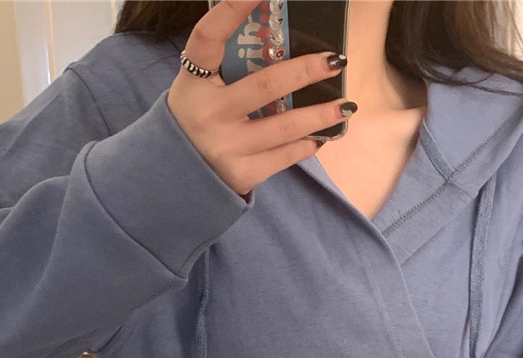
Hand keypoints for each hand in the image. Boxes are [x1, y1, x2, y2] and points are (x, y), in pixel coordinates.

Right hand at [167, 0, 353, 196]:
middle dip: (305, 72)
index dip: (231, 8)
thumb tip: (279, 43)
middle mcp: (209, 114)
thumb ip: (228, 66)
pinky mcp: (243, 173)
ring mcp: (227, 146)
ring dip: (320, 116)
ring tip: (345, 106)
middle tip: (335, 61)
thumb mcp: (200, 88)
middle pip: (265, 86)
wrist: (177, 175)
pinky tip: (320, 137)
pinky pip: (285, 156)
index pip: (209, 37)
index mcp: (193, 81)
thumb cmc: (198, 119)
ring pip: (284, 127)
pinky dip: (306, 145)